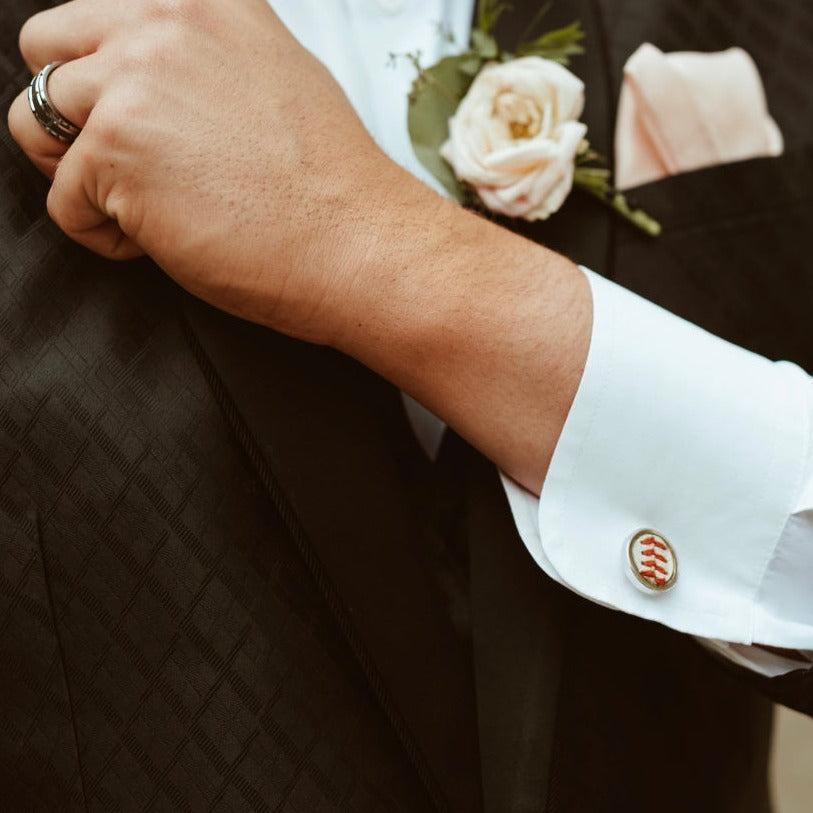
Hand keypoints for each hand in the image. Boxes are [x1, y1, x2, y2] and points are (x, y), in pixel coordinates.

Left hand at [8, 0, 404, 341]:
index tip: (130, 119)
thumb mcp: (277, 76)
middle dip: (71, 116)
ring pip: (36, 126)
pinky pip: (62, 203)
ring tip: (146, 208)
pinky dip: (103, 234)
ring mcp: (132, 85)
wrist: (358, 244)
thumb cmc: (330, 186)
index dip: (101, 74)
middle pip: (45, 53)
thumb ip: (207, 58)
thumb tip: (159, 78)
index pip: (94, 16)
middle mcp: (160, 26)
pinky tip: (163, 238)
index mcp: (201, 3)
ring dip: (80, 176)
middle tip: (121, 165)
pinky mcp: (116, 151)